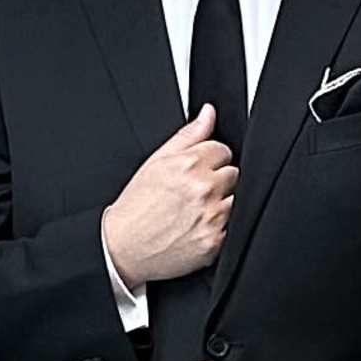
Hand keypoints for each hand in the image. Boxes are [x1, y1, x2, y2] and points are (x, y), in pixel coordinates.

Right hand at [104, 103, 235, 291]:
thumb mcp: (157, 162)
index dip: (210, 160)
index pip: (223, 150)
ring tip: (194, 212)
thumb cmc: (136, 206)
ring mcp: (212, 217)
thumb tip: (209, 113)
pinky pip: (231, 227)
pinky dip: (218, 228)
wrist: (124, 247)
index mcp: (189, 165)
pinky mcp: (215, 241)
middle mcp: (203, 189)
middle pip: (233, 174)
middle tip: (193, 194)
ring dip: (220, 204)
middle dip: (217, 181)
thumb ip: (188, 135)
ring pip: (236, 200)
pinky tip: (196, 228)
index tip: (196, 172)